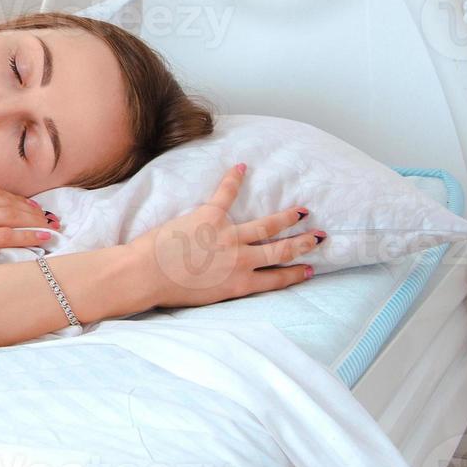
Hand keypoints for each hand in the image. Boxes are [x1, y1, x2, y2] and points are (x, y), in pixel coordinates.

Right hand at [0, 177, 56, 249]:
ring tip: (49, 229)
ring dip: (33, 223)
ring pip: (8, 218)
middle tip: (49, 219)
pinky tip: (40, 238)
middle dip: (31, 212)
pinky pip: (2, 236)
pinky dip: (25, 236)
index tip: (33, 208)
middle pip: (6, 203)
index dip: (18, 200)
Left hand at [128, 164, 319, 308]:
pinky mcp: (209, 217)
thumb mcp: (204, 300)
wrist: (145, 274)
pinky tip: (242, 167)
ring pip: (267, 226)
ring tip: (302, 211)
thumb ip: (221, 288)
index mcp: (240, 285)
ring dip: (286, 218)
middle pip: (280, 251)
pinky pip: (225, 194)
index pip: (275, 279)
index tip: (310, 269)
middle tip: (320, 237)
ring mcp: (228, 237)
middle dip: (303, 244)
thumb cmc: (166, 292)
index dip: (294, 274)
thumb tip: (225, 280)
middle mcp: (241, 261)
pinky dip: (233, 179)